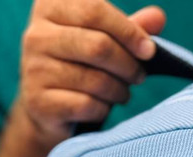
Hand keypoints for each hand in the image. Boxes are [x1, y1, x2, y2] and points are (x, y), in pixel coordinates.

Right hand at [19, 0, 164, 145]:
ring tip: (123, 92)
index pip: (95, 10)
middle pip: (98, 46)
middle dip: (127, 65)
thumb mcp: (104, 40)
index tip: (149, 50)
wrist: (46, 109)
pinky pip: (86, 105)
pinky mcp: (39, 102)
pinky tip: (102, 107)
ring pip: (95, 80)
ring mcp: (34, 69)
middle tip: (139, 76)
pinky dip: (103, 109)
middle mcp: (35, 34)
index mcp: (49, 6)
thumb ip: (129, 28)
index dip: (128, 31)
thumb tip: (158, 17)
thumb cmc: (80, 66)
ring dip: (119, 90)